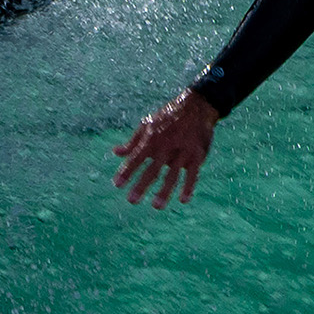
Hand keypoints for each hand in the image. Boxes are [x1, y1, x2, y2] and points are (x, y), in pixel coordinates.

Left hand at [112, 88, 219, 208]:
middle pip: (152, 169)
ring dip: (164, 191)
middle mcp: (166, 145)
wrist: (196, 106)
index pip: (136, 158)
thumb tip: (115, 153)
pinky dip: (188, 186)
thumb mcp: (147, 125)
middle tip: (132, 200)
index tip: (117, 185)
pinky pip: (193, 173)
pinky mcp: (197, 154)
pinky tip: (183, 200)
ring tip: (156, 206)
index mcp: (152, 138)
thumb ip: (132, 142)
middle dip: (142, 185)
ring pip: (173, 174)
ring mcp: (183, 151)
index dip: (126, 171)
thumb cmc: (167, 117)